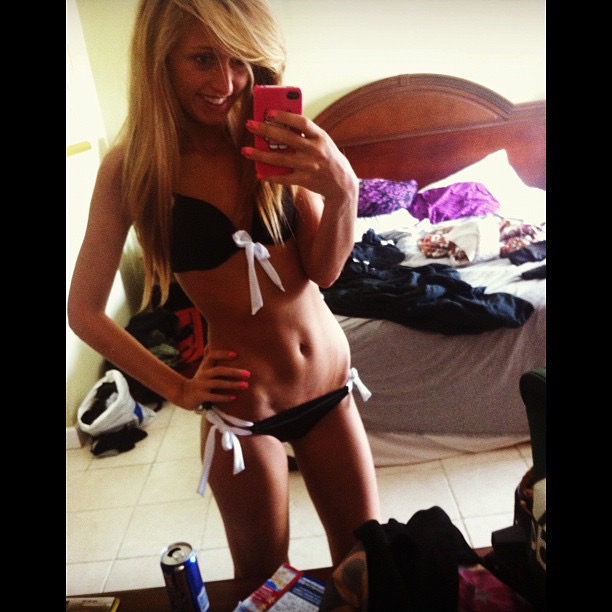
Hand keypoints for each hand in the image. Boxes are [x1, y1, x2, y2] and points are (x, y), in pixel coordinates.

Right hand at [181, 348, 250, 410]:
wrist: (185, 394)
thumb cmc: (200, 378)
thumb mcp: (204, 366)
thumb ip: (209, 354)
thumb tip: (213, 340)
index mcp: (206, 365)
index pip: (213, 356)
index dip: (223, 354)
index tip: (236, 354)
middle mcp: (204, 374)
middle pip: (219, 370)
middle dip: (234, 372)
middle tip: (248, 374)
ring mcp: (202, 385)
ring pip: (218, 383)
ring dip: (232, 384)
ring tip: (245, 385)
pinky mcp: (201, 396)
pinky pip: (214, 397)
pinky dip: (224, 397)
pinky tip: (234, 397)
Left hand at [243, 111, 357, 203]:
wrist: (341, 183)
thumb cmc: (327, 157)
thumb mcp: (322, 141)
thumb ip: (304, 133)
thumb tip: (277, 123)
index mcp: (320, 136)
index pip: (301, 122)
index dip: (284, 115)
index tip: (268, 111)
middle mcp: (315, 150)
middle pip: (286, 138)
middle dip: (266, 130)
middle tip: (250, 125)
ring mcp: (309, 166)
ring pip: (281, 159)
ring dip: (260, 154)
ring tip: (245, 150)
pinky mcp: (305, 180)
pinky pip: (284, 178)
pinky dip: (270, 176)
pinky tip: (259, 173)